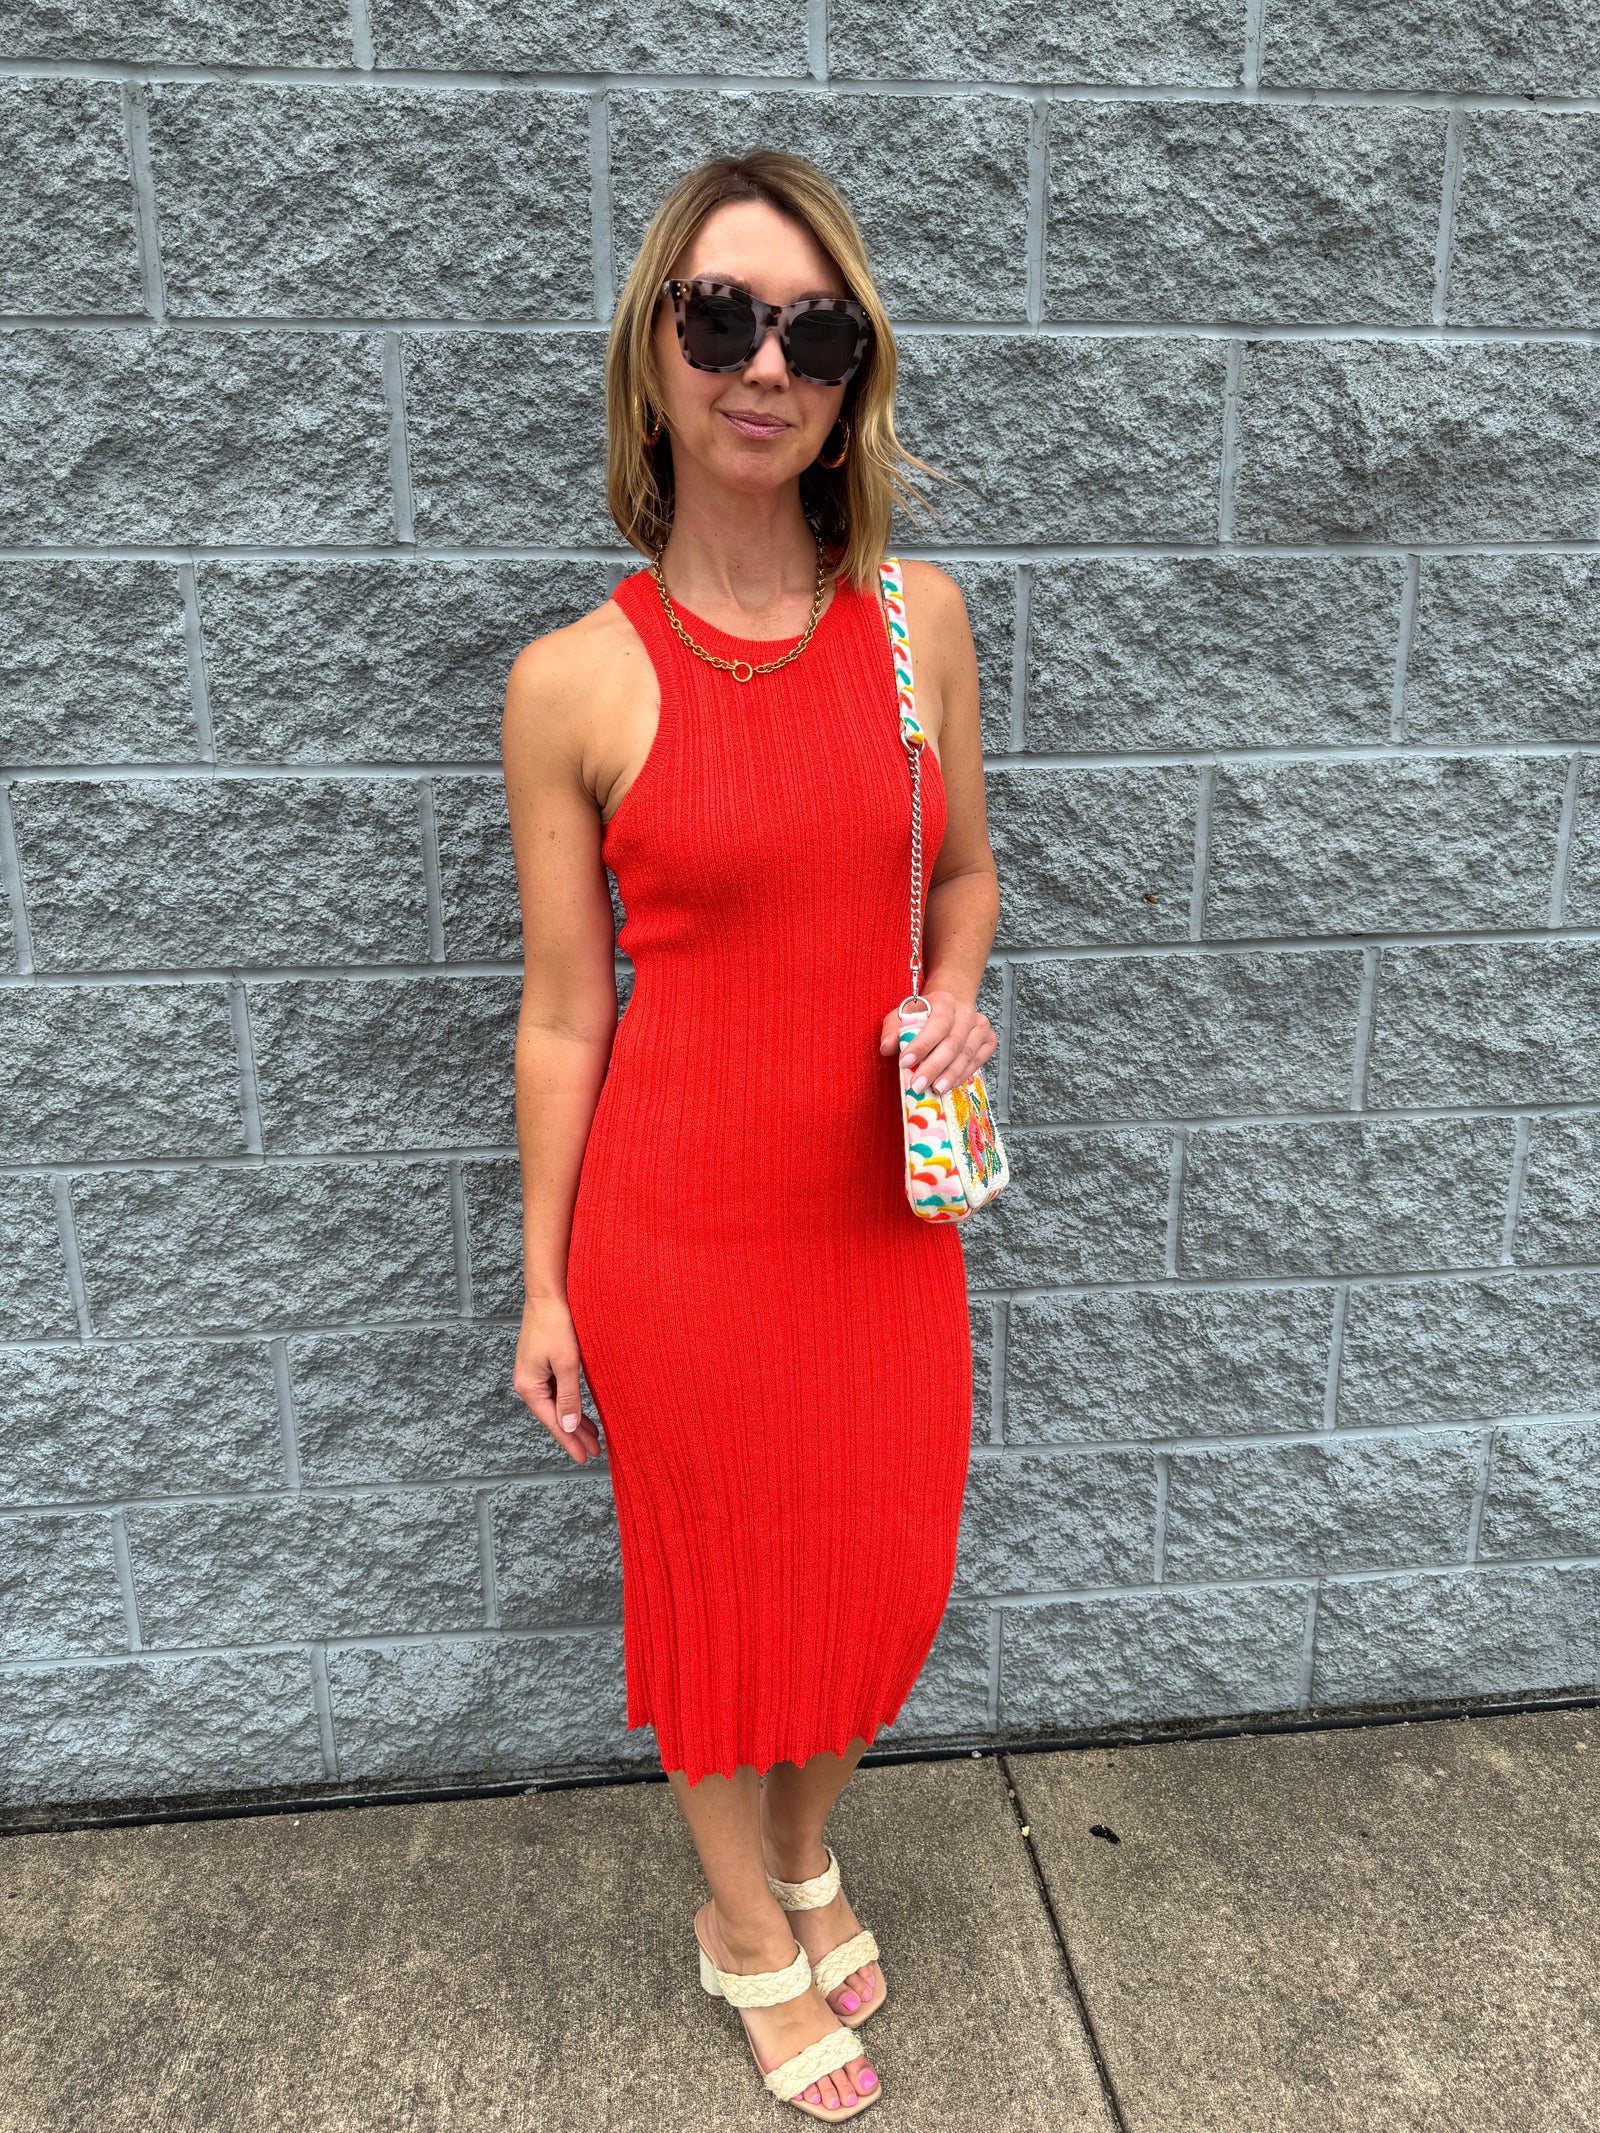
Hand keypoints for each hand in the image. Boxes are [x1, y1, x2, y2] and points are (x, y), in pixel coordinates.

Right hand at [514, 1295, 602, 1464]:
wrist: (547, 1295)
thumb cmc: (556, 1325)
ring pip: (556, 1404)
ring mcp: (533, 1374)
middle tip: (595, 1451)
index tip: (585, 1458)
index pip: (553, 1421)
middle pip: (554, 1416)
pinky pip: (556, 1392)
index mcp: (529, 1386)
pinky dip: (570, 1403)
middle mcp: (528, 1383)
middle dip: (574, 1434)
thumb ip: (569, 1397)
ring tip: (593, 1436)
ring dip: (574, 1420)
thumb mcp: (567, 1364)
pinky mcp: (541, 1365)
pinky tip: (581, 1412)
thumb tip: (568, 1427)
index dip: (570, 1441)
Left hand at [878, 987, 997, 1095]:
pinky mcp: (989, 1040)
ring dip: (949, 1075)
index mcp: (945, 1001)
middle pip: (952, 1043)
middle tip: (918, 1085)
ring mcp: (980, 1026)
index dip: (922, 1044)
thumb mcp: (902, 1014)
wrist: (950, 1006)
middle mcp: (966, 1013)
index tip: (905, 1062)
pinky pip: (976, 1061)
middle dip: (934, 1067)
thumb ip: (892, 1029)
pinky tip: (949, 1085)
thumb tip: (886, 1047)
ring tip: (935, 1089)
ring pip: (966, 1055)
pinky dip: (962, 1075)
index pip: (937, 1024)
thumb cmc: (925, 1013)